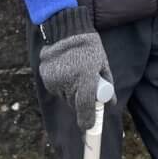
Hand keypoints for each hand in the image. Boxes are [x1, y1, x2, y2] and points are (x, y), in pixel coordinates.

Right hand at [37, 7, 114, 128]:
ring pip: (65, 98)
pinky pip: (56, 89)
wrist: (67, 31)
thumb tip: (111, 104)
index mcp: (85, 78)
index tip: (89, 128)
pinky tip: (65, 72)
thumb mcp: (102, 65)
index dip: (87, 121)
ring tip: (75, 75)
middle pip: (74, 104)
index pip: (84, 108)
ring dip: (71, 94)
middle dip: (80, 103)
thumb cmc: (89, 47)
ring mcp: (55, 80)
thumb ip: (107, 85)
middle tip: (85, 90)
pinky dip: (61, 86)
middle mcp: (68, 82)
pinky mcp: (46, 78)